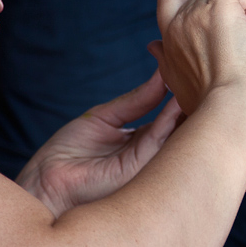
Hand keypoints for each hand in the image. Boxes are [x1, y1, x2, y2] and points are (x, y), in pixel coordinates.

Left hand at [15, 70, 182, 217]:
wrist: (45, 181)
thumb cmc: (67, 153)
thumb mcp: (104, 117)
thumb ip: (136, 100)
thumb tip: (161, 76)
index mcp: (141, 142)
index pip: (171, 115)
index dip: (179, 91)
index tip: (185, 65)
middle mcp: (150, 154)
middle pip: (182, 125)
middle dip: (191, 98)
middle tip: (200, 71)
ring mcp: (148, 163)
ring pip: (179, 134)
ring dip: (187, 106)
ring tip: (195, 79)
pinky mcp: (140, 170)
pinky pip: (163, 141)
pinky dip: (173, 119)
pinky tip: (179, 99)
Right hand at [148, 0, 245, 115]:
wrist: (227, 108)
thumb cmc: (214, 106)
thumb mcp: (179, 85)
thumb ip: (166, 63)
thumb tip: (153, 46)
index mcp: (168, 44)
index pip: (169, 8)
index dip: (187, 10)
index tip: (203, 26)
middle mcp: (176, 24)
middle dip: (215, 7)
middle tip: (234, 33)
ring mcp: (196, 12)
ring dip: (240, 9)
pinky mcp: (221, 5)